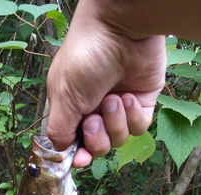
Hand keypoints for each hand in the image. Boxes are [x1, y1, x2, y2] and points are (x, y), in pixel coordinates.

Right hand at [46, 0, 165, 166]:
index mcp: (72, 109)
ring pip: (119, 140)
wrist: (121, 29)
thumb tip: (60, 150)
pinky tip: (128, 96)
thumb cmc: (85, 57)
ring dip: (115, 122)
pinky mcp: (141, 104)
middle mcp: (94, 111)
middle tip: (94, 117)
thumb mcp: (63, 96)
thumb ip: (59, 129)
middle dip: (97, 137)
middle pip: (98, 147)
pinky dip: (133, 116)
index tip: (80, 159)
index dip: (79, 155)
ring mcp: (118, 109)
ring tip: (114, 98)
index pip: (75, 144)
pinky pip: (138, 128)